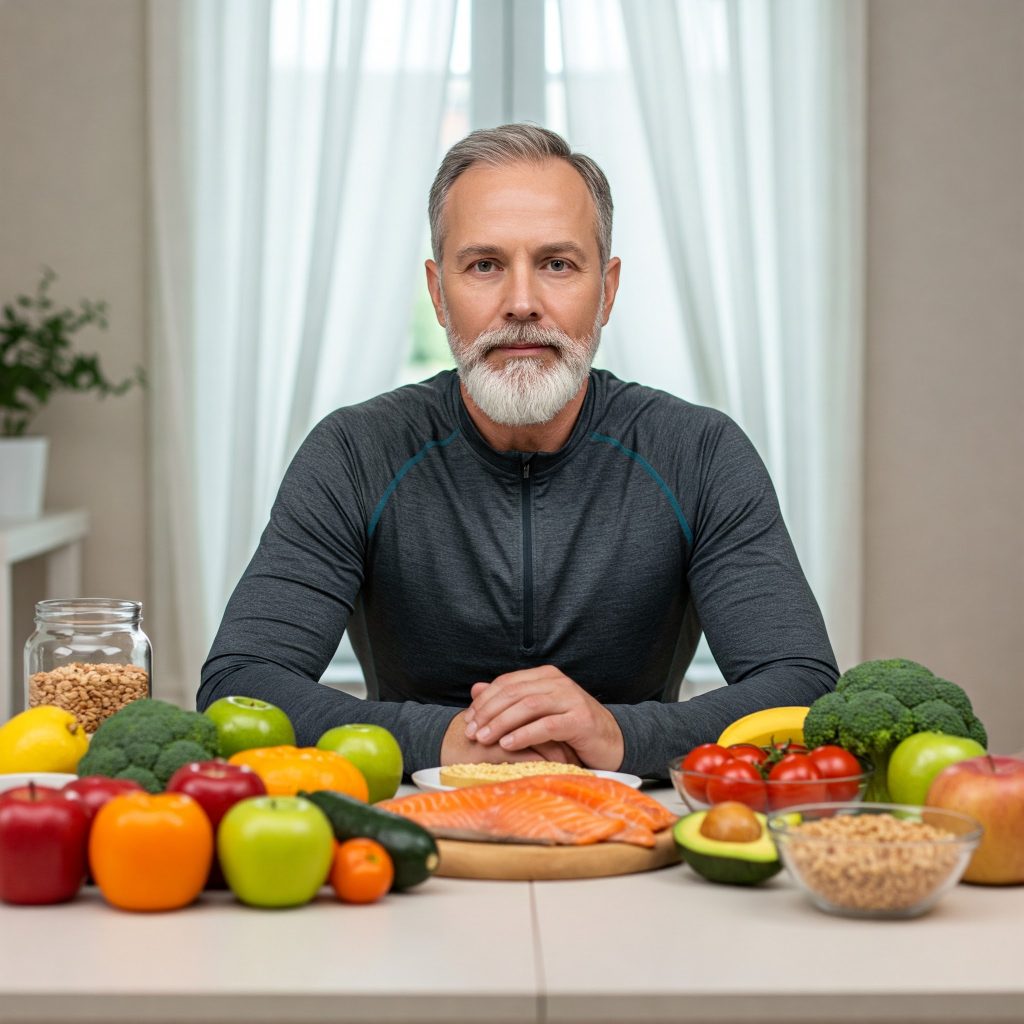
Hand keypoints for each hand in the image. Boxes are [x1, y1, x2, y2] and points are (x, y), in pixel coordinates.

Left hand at [463, 665, 624, 770]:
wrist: (612, 741)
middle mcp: (558, 682)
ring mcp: (571, 699)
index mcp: (546, 676)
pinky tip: (508, 744)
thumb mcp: (538, 713)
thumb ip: (509, 700)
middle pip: (514, 692)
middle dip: (488, 712)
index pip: (507, 682)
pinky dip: (524, 734)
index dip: (484, 700)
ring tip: (484, 739)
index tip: (467, 720)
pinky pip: (546, 726)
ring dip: (501, 723)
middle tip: (471, 732)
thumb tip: (475, 689)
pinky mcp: (580, 720)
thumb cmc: (571, 728)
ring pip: (528, 706)